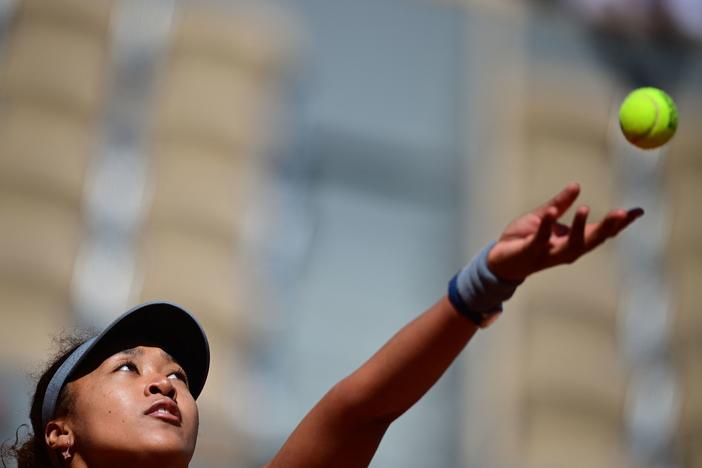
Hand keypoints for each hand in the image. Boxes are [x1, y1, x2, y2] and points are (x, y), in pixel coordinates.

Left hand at [487, 182, 643, 280]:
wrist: (498, 260)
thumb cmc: (523, 240)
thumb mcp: (542, 216)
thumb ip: (559, 203)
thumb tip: (577, 185)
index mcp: (572, 241)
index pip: (600, 232)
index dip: (619, 224)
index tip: (638, 211)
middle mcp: (565, 251)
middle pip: (592, 241)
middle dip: (608, 228)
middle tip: (622, 213)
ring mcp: (548, 254)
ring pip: (570, 245)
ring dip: (579, 227)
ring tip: (586, 208)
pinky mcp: (530, 252)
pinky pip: (540, 239)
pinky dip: (546, 226)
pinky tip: (551, 212)